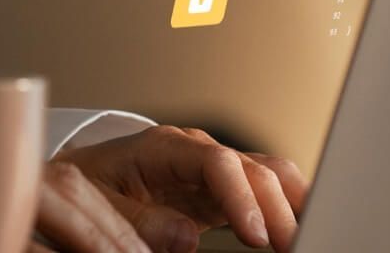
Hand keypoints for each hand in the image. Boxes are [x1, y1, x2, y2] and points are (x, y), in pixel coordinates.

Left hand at [52, 125, 307, 252]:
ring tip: (308, 238)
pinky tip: (300, 228)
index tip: (255, 236)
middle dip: (278, 207)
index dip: (241, 196)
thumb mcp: (100, 203)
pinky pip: (265, 193)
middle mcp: (198, 151)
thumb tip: (187, 238)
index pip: (217, 162)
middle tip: (293, 246)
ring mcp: (215, 168)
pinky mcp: (224, 191)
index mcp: (164, 147)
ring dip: (292, 205)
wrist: (82, 178)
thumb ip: (140, 219)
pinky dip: (286, 209)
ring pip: (269, 176)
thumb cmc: (87, 187)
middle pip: (253, 168)